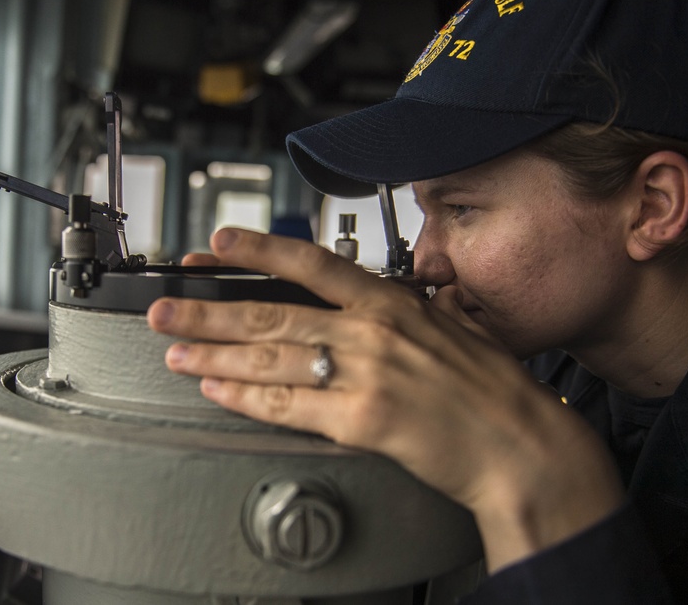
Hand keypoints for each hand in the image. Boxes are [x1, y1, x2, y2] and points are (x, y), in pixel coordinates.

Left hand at [148, 228, 623, 571]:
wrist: (519, 442)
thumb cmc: (488, 386)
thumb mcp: (444, 325)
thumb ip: (392, 311)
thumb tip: (349, 302)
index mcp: (392, 302)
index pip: (312, 265)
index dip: (259, 252)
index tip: (219, 245)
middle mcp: (373, 332)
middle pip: (273, 315)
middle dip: (209, 311)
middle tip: (168, 309)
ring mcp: (365, 375)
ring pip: (270, 359)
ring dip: (214, 354)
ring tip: (177, 351)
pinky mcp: (362, 420)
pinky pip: (288, 406)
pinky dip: (245, 398)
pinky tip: (218, 390)